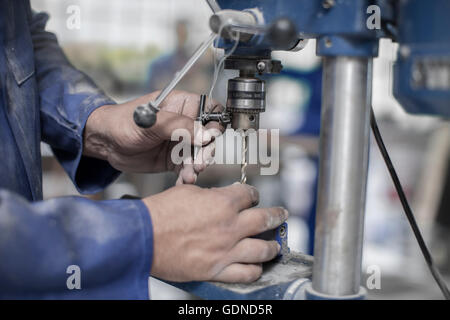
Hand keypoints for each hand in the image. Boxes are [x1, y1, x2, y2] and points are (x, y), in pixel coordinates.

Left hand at [84, 90, 223, 183]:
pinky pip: (187, 168)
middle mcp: (186, 124)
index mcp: (184, 105)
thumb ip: (180, 126)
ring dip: (197, 167)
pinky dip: (187, 176)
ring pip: (200, 155)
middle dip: (206, 151)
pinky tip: (182, 182)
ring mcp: (181, 142)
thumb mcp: (153, 121)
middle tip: (199, 163)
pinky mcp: (174, 159)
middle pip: (209, 137)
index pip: (212, 111)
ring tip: (189, 175)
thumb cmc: (124, 122)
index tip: (211, 138)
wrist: (105, 143)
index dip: (216, 124)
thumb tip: (205, 136)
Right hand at [143, 183, 288, 282]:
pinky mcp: (217, 270)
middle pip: (265, 219)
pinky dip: (255, 270)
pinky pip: (246, 273)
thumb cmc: (160, 213)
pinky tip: (257, 267)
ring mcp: (226, 250)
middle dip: (277, 215)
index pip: (249, 194)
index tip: (253, 196)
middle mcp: (230, 226)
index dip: (253, 194)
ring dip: (272, 246)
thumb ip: (210, 196)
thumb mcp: (187, 193)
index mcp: (223, 203)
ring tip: (276, 246)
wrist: (143, 237)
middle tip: (282, 214)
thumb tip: (219, 198)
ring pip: (263, 249)